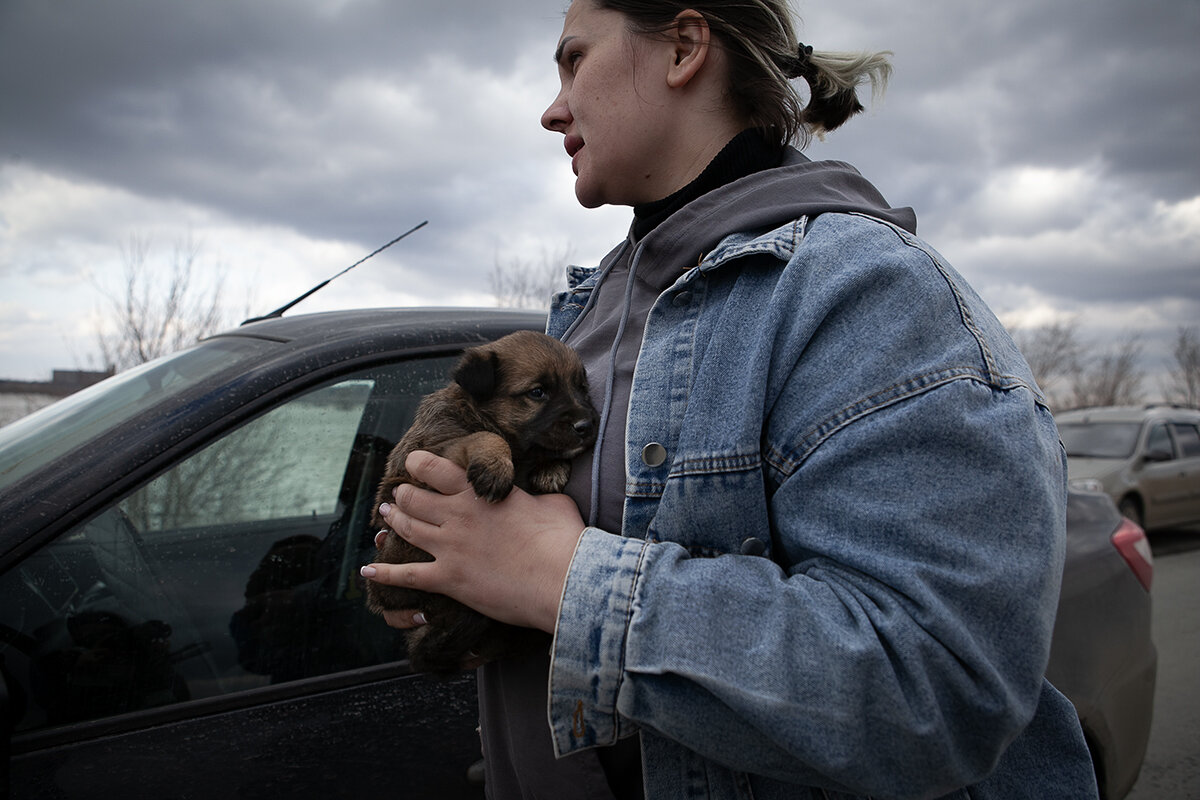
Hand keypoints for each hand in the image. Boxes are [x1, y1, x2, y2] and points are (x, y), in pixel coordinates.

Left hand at [361, 450, 585, 632]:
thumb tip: (541, 497)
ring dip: (393, 521)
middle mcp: (458, 514)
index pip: (435, 469)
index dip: (418, 464)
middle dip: (403, 495)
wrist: (562, 578)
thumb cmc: (563, 539)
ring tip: (386, 518)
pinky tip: (368, 569)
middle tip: (400, 496)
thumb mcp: (552, 503)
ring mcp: (450, 546)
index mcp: (479, 493)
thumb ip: (537, 496)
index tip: (413, 464)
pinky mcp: (449, 578)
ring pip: (406, 529)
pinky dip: (385, 572)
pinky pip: (407, 575)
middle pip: (413, 498)